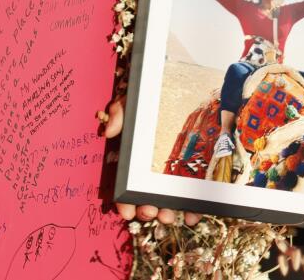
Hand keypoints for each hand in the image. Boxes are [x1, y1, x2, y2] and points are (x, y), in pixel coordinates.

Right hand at [101, 97, 201, 225]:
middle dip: (145, 208)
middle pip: (145, 195)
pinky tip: (192, 214)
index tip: (126, 212)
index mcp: (133, 157)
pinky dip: (191, 207)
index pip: (125, 183)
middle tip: (150, 212)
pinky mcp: (194, 169)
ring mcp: (173, 170)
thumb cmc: (150, 98)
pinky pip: (191, 192)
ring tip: (168, 216)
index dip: (124, 201)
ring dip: (166, 211)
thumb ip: (120, 112)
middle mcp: (151, 167)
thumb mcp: (132, 101)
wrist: (185, 87)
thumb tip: (110, 132)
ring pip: (166, 198)